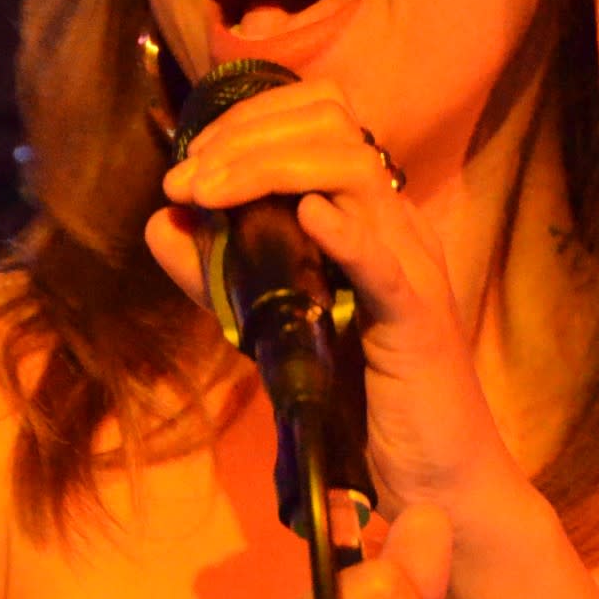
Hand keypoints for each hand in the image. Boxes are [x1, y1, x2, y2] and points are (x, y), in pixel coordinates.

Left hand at [149, 76, 517, 527]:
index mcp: (370, 216)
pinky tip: (305, 218)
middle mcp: (398, 225)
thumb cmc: (361, 401)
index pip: (321, 118)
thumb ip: (219, 275)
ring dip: (269, 169)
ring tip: (209, 193)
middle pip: (332, 128)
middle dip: (246, 137)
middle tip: (185, 178)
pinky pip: (385, 262)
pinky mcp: (419, 320)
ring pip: (354, 172)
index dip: (250, 119)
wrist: (435, 479)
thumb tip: (163, 220)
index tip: (190, 160)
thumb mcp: (273, 325)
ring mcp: (414, 266)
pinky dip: (345, 234)